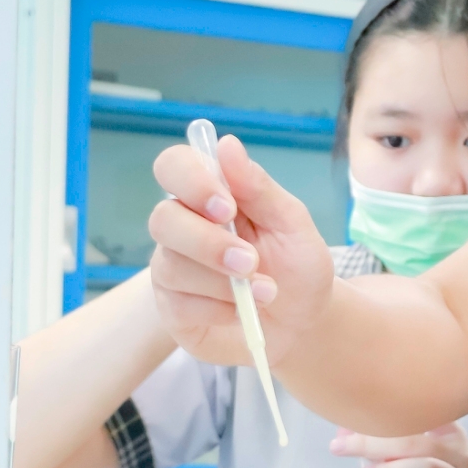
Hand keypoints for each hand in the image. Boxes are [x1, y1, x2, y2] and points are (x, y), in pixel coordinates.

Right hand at [147, 134, 333, 365]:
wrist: (304, 323)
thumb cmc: (297, 267)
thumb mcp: (293, 225)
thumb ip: (260, 188)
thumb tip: (227, 144)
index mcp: (210, 196)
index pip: (174, 167)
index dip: (191, 181)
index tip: (227, 206)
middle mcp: (183, 227)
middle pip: (162, 219)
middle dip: (208, 243)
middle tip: (250, 261)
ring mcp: (173, 268)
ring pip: (171, 265)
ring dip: (223, 282)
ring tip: (266, 291)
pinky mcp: (173, 309)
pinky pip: (179, 305)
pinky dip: (219, 309)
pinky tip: (242, 311)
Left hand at [330, 424, 467, 467]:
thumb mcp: (412, 461)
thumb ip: (384, 445)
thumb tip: (344, 431)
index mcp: (451, 435)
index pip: (424, 413)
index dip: (388, 413)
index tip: (358, 415)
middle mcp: (461, 458)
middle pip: (418, 442)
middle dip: (375, 443)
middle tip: (341, 446)